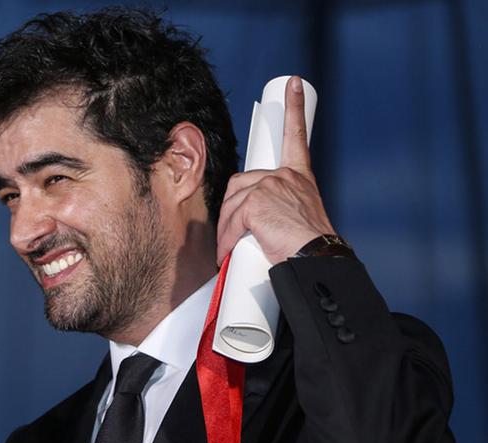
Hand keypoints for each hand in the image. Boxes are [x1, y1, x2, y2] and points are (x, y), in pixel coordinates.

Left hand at [216, 76, 335, 264]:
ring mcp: (271, 184)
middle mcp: (286, 175)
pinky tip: (229, 252)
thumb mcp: (298, 216)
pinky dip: (226, 239)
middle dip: (233, 210)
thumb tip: (249, 219)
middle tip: (235, 234)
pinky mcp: (256, 200)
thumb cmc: (307, 246)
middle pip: (241, 183)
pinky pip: (230, 218)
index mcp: (299, 176)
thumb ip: (276, 204)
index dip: (294, 108)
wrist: (314, 259)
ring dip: (227, 228)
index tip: (293, 84)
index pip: (295, 136)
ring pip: (232, 202)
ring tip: (233, 248)